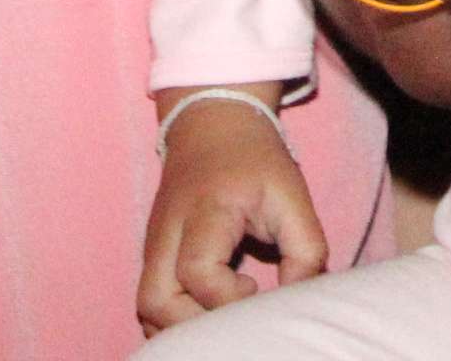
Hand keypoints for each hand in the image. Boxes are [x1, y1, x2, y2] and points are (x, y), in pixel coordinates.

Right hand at [136, 91, 326, 333]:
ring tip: (220, 315)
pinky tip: (203, 314)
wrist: (214, 124)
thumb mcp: (294, 196)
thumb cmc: (257, 162)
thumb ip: (305, 252)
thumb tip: (296, 299)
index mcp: (205, 210)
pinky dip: (171, 319)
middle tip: (233, 312)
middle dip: (195, 324)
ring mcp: (154, 243)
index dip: (228, 297)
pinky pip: (147, 300)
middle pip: (155, 299)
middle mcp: (168, 230)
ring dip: (181, 325)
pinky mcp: (152, 253)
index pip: (198, 271)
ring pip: (145, 306)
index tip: (256, 287)